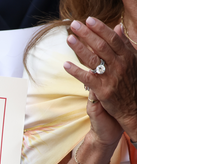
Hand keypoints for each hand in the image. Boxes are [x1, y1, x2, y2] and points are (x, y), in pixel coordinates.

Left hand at [64, 17, 136, 140]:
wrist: (134, 108)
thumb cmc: (131, 82)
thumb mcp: (132, 61)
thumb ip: (124, 44)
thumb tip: (117, 28)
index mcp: (128, 56)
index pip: (113, 38)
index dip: (100, 28)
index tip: (88, 19)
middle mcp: (121, 65)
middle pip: (101, 45)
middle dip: (87, 34)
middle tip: (74, 25)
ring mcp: (112, 77)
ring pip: (94, 59)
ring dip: (80, 48)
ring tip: (69, 38)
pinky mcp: (103, 90)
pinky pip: (87, 78)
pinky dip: (76, 71)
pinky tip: (65, 65)